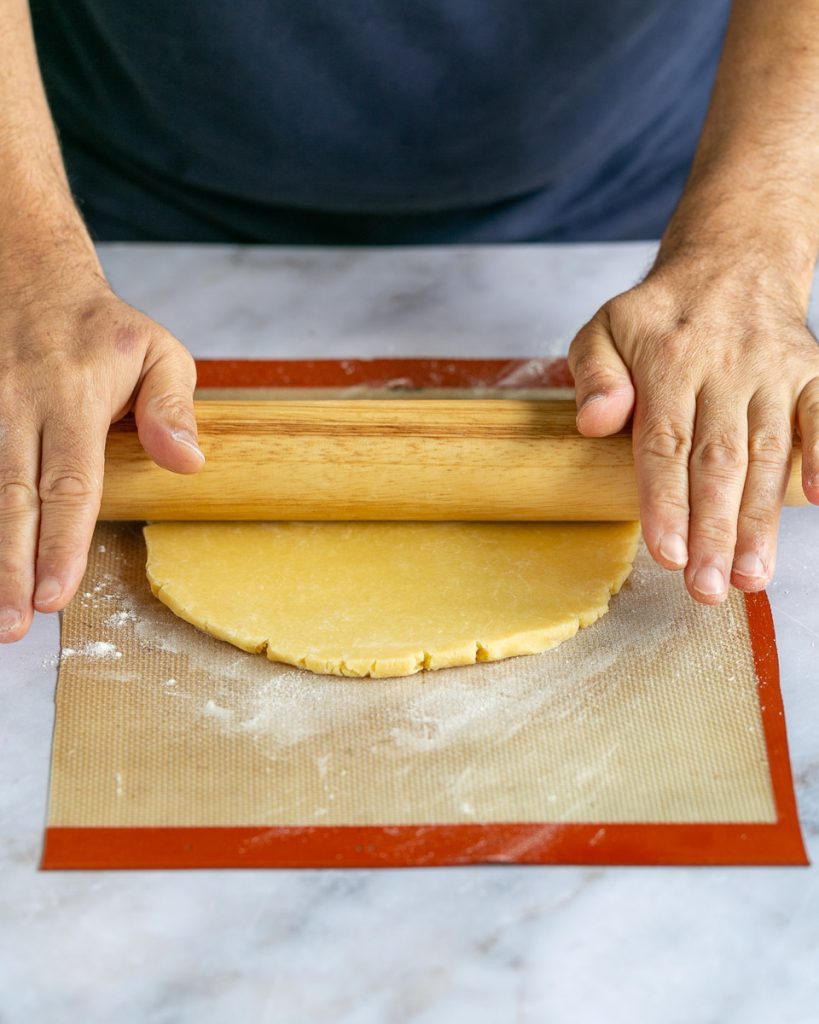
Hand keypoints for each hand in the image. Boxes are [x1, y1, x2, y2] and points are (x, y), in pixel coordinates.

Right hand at [0, 251, 202, 641]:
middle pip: (13, 496)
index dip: (62, 542)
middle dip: (12, 566)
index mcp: (72, 394)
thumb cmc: (104, 329)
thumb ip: (173, 407)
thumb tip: (190, 463)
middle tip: (15, 624)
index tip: (56, 593)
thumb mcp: (159, 351)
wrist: (28, 276)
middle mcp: (19, 405)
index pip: (69, 481)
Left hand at [568, 250, 818, 603]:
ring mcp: (772, 372)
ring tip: (751, 576)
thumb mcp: (603, 328)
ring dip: (762, 518)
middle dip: (714, 530)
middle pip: (717, 461)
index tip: (666, 554)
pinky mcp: (810, 372)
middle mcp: (723, 369)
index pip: (665, 444)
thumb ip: (593, 374)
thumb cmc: (659, 314)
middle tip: (708, 587)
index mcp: (667, 363)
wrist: (732, 263)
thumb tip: (593, 422)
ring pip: (768, 452)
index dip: (666, 503)